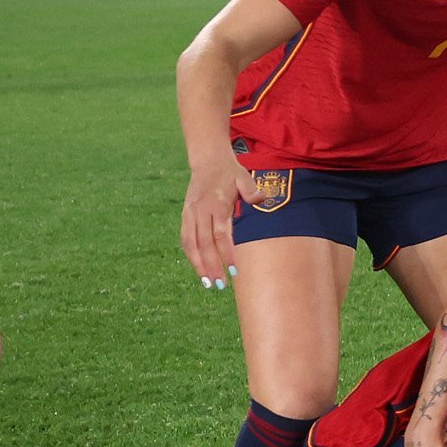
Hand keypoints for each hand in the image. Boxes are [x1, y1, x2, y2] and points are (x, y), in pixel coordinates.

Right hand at [179, 158, 263, 285]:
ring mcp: (190, 214)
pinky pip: (186, 239)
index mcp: (216, 205)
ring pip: (191, 244)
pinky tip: (199, 269)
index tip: (233, 270)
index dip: (226, 253)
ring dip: (198, 265)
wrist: (208, 161)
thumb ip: (251, 190)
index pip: (220, 235)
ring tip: (208, 284)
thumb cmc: (230, 172)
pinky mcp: (185, 216)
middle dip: (212, 266)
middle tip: (220, 285)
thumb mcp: (243, 177)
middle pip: (205, 244)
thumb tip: (261, 199)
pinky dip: (191, 256)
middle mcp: (200, 211)